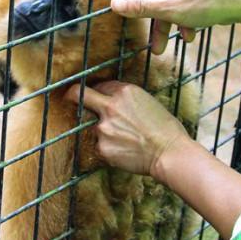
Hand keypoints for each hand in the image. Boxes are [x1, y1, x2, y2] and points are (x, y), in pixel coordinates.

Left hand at [65, 80, 190, 176]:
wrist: (170, 154)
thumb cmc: (166, 128)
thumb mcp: (148, 101)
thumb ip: (126, 99)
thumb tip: (112, 99)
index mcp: (124, 91)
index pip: (101, 85)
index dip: (99, 91)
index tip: (96, 96)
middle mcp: (110, 106)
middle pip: (79, 95)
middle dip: (73, 95)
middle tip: (70, 99)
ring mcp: (103, 128)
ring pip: (92, 125)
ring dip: (102, 130)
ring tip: (123, 139)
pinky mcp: (102, 148)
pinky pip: (98, 145)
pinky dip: (108, 148)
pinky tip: (124, 151)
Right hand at [108, 0, 240, 53]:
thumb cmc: (208, 3)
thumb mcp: (170, 10)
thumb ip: (141, 7)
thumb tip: (114, 4)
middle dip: (146, 16)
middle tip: (133, 30)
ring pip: (167, 1)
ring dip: (165, 23)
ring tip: (161, 48)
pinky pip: (181, 2)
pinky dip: (181, 18)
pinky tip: (189, 35)